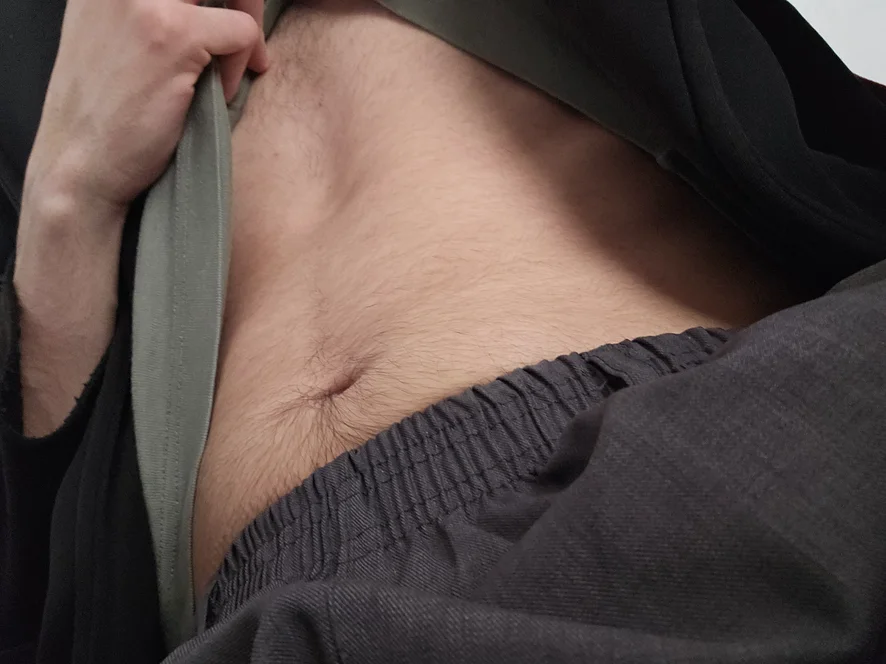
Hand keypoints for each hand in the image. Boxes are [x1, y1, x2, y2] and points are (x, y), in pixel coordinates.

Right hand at [25, 0, 269, 215]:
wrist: (81, 166)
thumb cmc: (105, 115)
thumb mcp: (116, 39)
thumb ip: (153, 12)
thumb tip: (213, 7)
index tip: (222, 17)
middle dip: (242, 5)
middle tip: (241, 42)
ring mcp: (146, 3)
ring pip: (233, 1)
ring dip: (239, 40)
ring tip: (219, 81)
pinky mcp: (174, 36)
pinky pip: (242, 32)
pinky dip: (239, 67)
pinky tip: (215, 96)